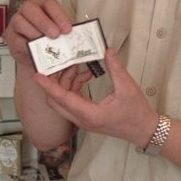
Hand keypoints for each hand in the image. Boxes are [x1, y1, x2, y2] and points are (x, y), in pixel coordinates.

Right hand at [5, 0, 71, 67]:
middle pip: (31, 8)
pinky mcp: (10, 36)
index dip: (58, 15)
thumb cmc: (49, 38)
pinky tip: (35, 51)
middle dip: (44, 22)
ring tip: (45, 44)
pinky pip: (16, 39)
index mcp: (42, 4)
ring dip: (34, 33)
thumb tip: (75, 37)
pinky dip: (26, 46)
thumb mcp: (59, 32)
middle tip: (55, 35)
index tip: (67, 29)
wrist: (36, 54)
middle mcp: (27, 9)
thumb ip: (64, 32)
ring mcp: (16, 21)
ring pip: (20, 22)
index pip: (49, 3)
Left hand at [33, 48, 157, 147]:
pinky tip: (85, 76)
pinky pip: (73, 103)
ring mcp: (84, 121)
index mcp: (89, 114)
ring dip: (67, 83)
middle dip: (54, 82)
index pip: (62, 98)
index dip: (48, 85)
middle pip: (56, 102)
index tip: (37, 75)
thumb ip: (115, 68)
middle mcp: (82, 119)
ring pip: (64, 102)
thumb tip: (106, 50)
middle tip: (56, 65)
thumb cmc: (136, 112)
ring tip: (77, 66)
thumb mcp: (127, 87)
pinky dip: (74, 88)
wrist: (144, 130)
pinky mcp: (87, 118)